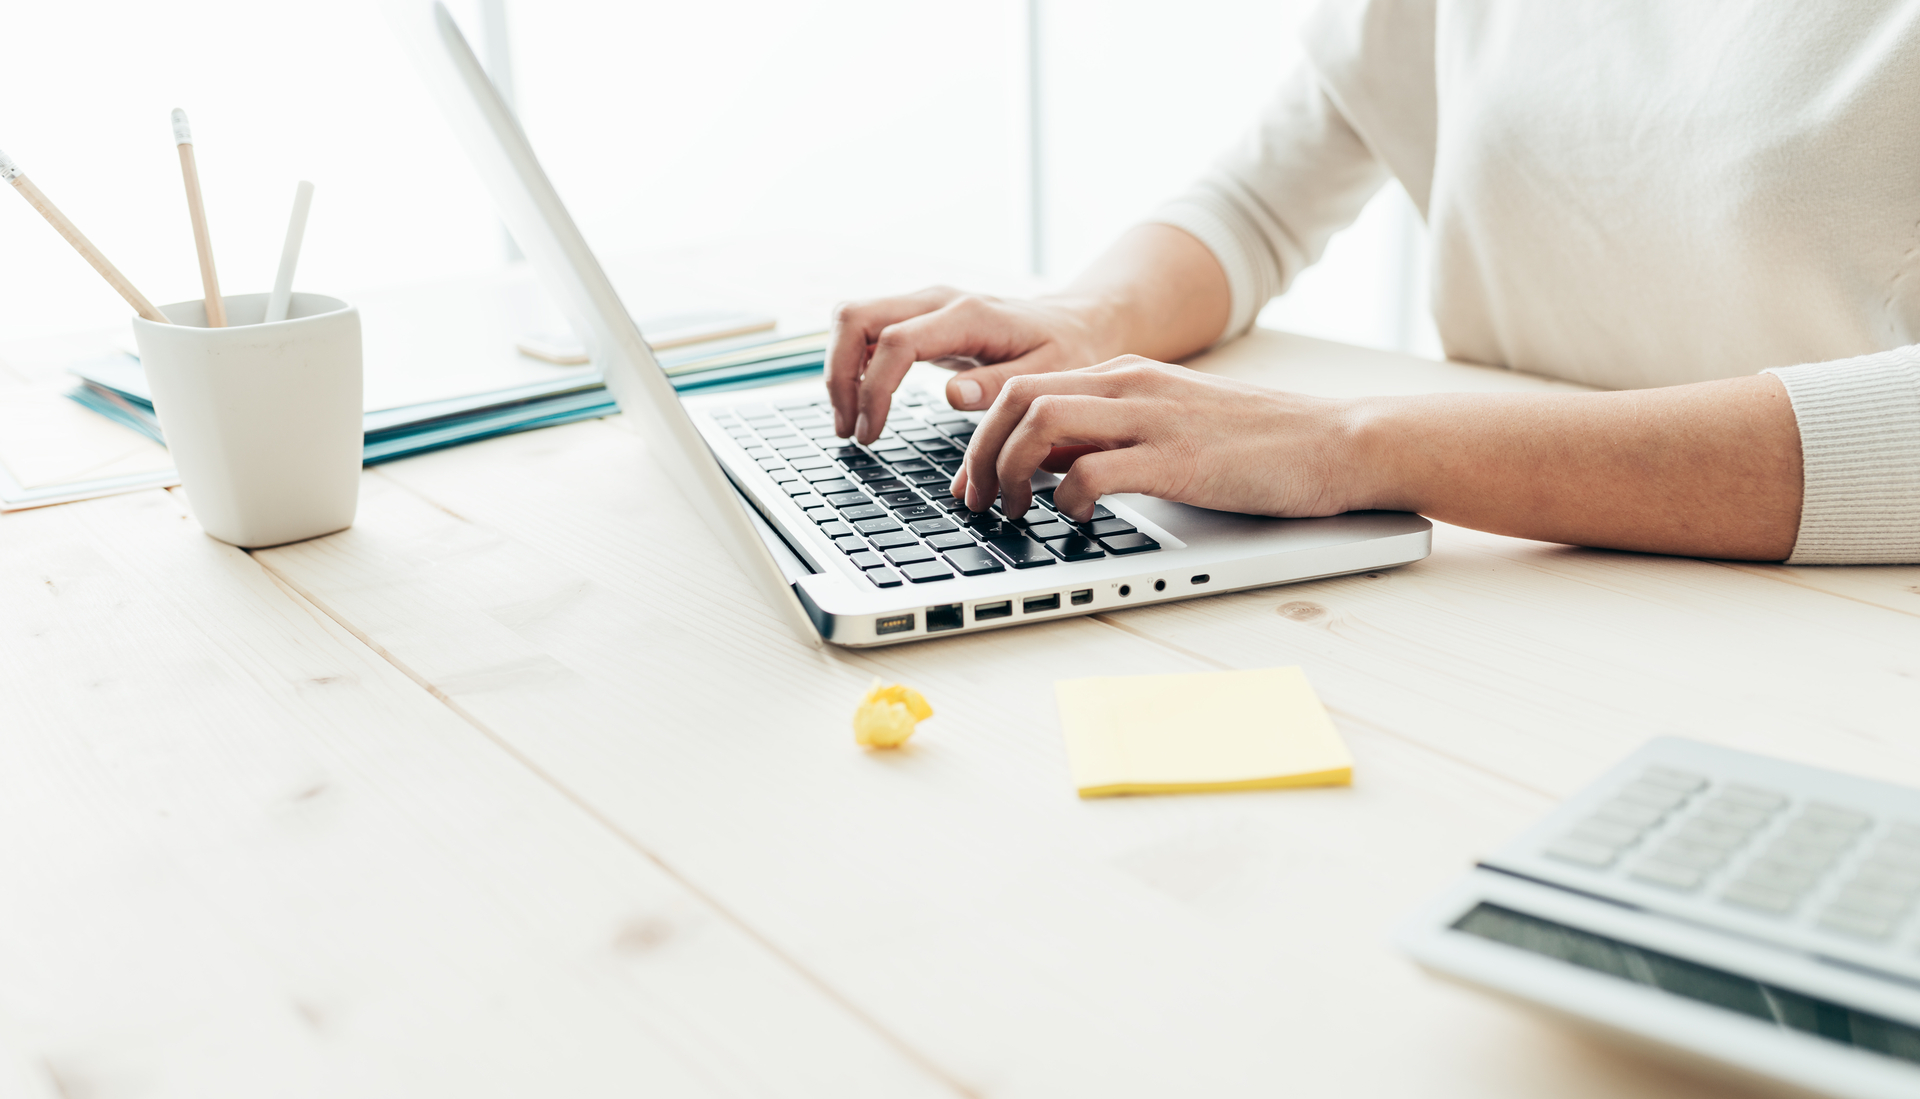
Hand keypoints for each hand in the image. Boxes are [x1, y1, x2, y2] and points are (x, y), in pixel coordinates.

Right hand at [825, 285, 1112, 442]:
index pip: (895, 342)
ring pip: (850, 319)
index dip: (873, 389)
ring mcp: (922, 305)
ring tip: (851, 424)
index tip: (871, 434)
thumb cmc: (1064, 352)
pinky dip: (850, 365)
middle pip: (853, 318)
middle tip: (849, 430)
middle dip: (838, 376)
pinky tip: (862, 404)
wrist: (1073, 324)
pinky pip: (864, 331)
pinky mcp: (916, 318)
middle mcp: (936, 301)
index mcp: (967, 316)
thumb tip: (952, 397)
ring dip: (838, 371)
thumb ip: (999, 385)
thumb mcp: (1047, 375)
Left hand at [951, 356, 1368, 522]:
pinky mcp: (1178, 460)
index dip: (982, 436)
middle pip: (1016, 398)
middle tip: (975, 503)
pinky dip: (1064, 499)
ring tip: (1012, 512)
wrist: (1337, 442)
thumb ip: (1109, 434)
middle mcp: (1131, 385)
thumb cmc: (1257, 444)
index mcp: (1126, 374)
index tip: (971, 481)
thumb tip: (1047, 463)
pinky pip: (1091, 471)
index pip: (1024, 385)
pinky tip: (1072, 519)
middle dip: (979, 454)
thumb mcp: (1168, 424)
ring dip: (1008, 472)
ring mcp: (1153, 418)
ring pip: (1039, 423)